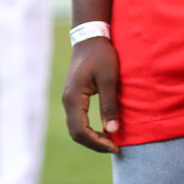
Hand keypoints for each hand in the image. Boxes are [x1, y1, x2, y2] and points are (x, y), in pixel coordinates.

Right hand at [63, 36, 121, 153]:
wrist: (90, 37)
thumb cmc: (102, 55)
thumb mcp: (109, 79)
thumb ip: (109, 105)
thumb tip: (112, 131)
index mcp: (74, 98)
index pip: (81, 131)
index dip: (97, 143)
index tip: (115, 146)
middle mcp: (67, 101)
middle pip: (76, 133)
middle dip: (95, 143)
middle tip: (115, 147)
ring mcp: (69, 99)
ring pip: (76, 128)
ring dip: (92, 137)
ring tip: (111, 141)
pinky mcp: (73, 97)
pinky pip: (78, 120)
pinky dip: (89, 129)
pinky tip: (104, 129)